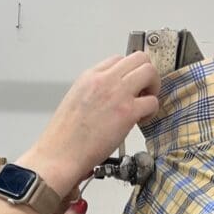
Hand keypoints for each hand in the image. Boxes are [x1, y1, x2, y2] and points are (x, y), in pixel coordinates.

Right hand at [20, 52, 159, 195]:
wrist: (60, 155)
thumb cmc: (63, 137)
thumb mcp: (73, 101)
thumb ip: (94, 92)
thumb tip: (110, 95)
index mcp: (88, 77)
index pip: (118, 59)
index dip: (128, 72)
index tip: (130, 84)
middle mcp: (104, 80)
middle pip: (138, 58)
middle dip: (146, 74)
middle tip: (143, 90)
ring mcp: (117, 94)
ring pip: (149, 72)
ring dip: (152, 86)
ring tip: (144, 103)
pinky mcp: (128, 112)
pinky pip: (152, 101)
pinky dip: (152, 110)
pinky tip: (140, 120)